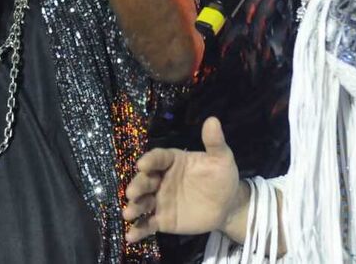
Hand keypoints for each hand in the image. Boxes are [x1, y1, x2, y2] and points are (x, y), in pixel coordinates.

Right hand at [123, 117, 241, 241]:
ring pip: (143, 203)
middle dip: (137, 186)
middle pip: (145, 180)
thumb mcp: (221, 159)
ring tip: (128, 214)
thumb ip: (214, 142)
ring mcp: (160, 200)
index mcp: (172, 161)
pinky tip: (130, 236)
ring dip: (134, 207)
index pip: (158, 158)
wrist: (227, 205)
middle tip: (131, 193)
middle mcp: (161, 179)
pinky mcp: (162, 219)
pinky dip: (138, 230)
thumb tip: (213, 120)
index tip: (143, 164)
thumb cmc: (221, 178)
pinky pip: (148, 224)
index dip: (150, 161)